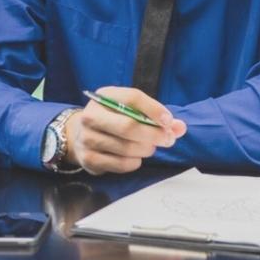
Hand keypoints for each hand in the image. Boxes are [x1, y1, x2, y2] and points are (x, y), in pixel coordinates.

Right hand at [69, 87, 185, 174]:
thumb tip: (180, 128)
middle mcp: (91, 115)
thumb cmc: (114, 118)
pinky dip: (134, 162)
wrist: (80, 134)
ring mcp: (87, 138)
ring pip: (127, 147)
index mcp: (104, 96)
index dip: (154, 109)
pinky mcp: (88, 159)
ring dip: (146, 149)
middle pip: (129, 126)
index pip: (132, 98)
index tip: (169, 120)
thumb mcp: (130, 109)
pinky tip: (136, 157)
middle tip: (168, 139)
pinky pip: (120, 164)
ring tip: (150, 147)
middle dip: (154, 134)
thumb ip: (156, 116)